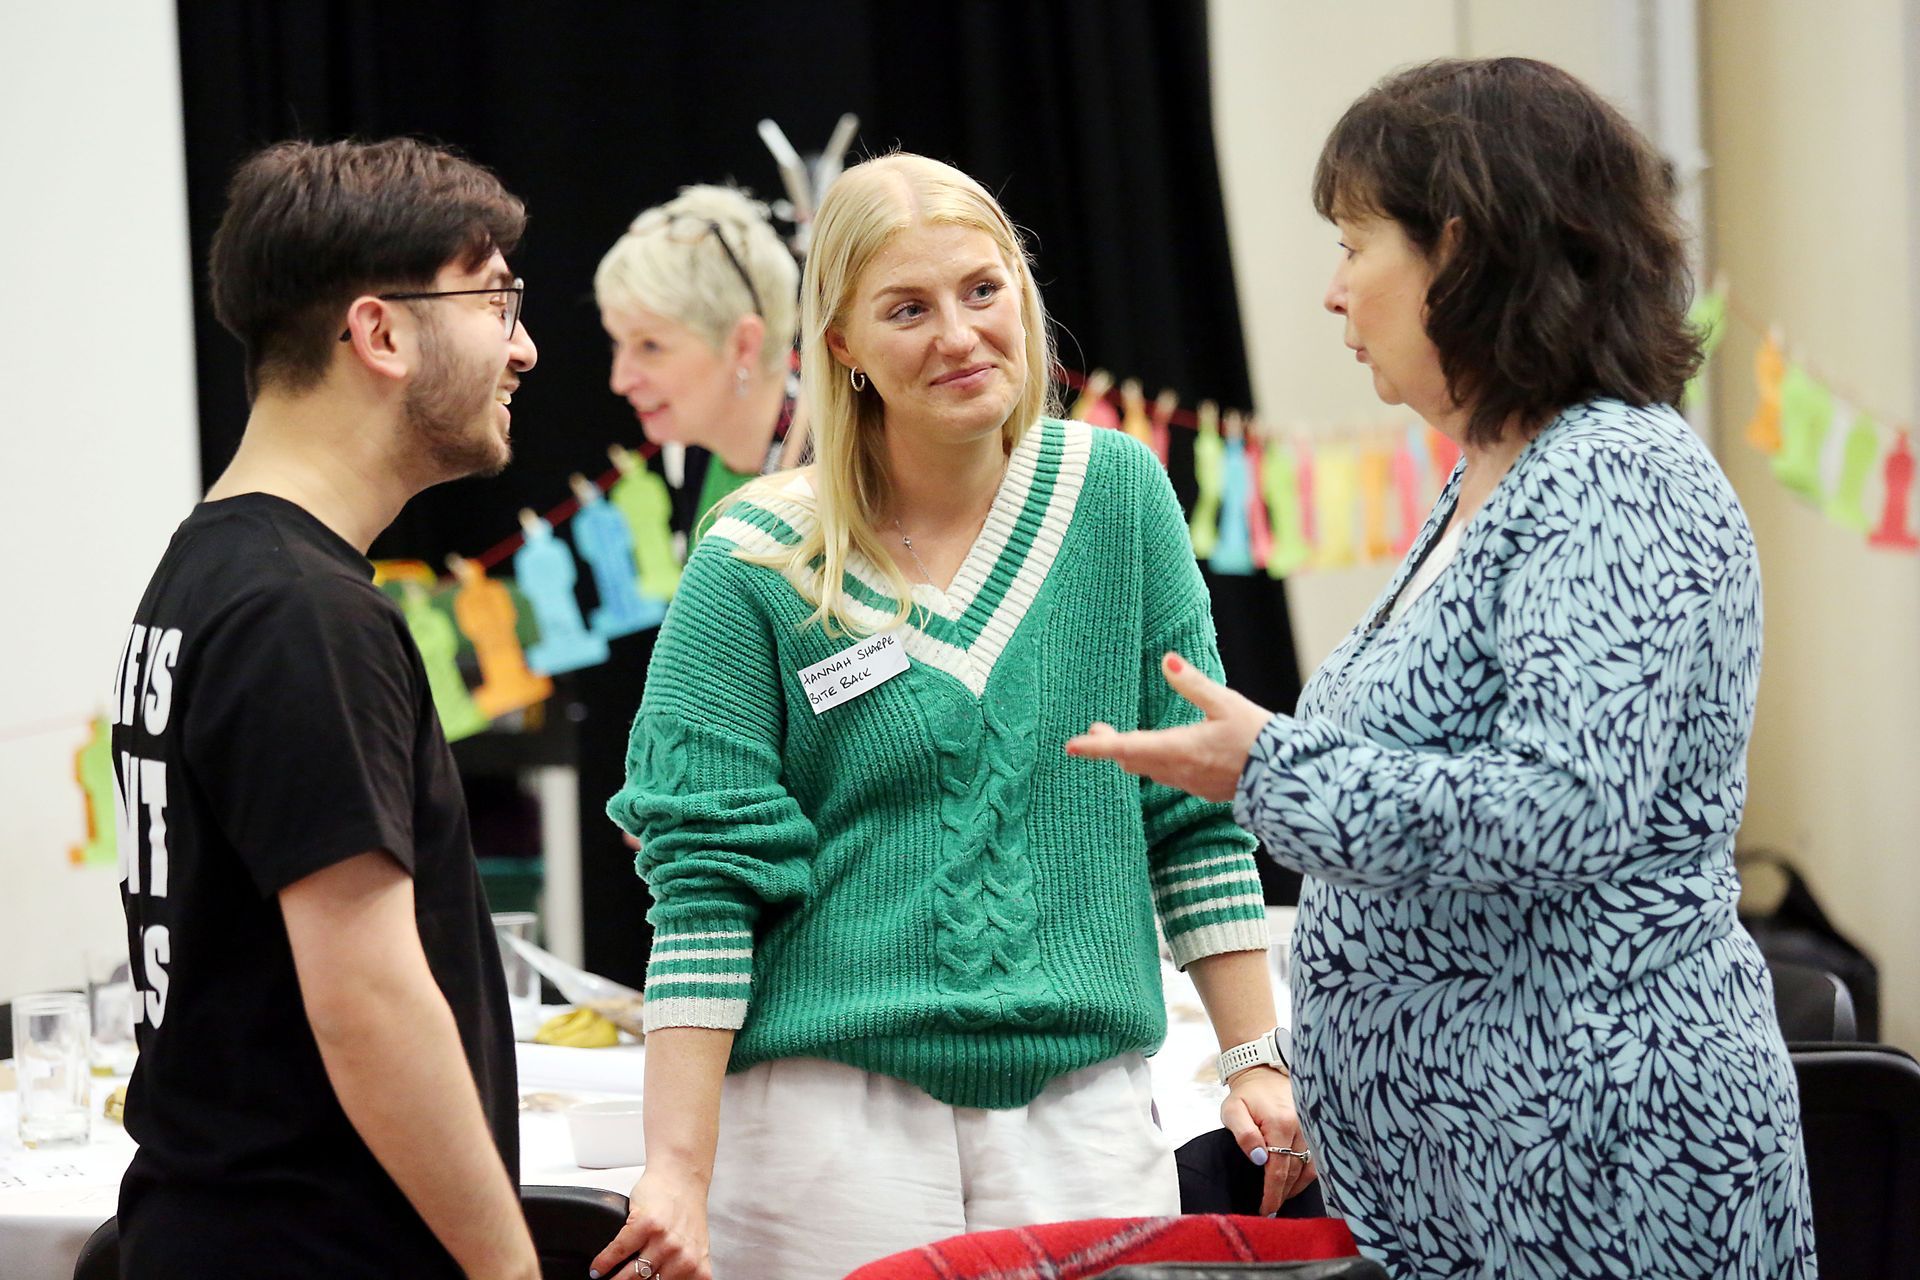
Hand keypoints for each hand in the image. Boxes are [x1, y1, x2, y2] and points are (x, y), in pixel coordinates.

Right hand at [590, 1164, 711, 1279]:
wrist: (682, 1177)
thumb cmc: (686, 1212)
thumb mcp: (693, 1249)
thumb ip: (682, 1271)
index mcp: (697, 1269)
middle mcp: (684, 1258)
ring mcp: (665, 1242)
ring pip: (631, 1275)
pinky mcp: (647, 1225)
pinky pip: (619, 1251)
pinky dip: (604, 1263)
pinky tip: (597, 1269)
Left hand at [1064, 653, 1272, 801]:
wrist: (1288, 777)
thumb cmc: (1258, 737)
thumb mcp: (1225, 703)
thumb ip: (1193, 683)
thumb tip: (1166, 660)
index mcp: (1179, 749)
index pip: (1126, 749)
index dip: (1096, 748)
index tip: (1071, 746)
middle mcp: (1178, 771)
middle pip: (1132, 761)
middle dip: (1110, 747)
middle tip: (1094, 732)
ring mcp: (1189, 783)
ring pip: (1149, 770)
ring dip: (1130, 756)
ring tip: (1117, 741)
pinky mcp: (1201, 789)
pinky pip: (1168, 777)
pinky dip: (1153, 764)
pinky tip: (1159, 755)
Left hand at [1221, 1066, 1317, 1213]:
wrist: (1263, 1074)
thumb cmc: (1246, 1095)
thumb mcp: (1233, 1111)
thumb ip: (1244, 1134)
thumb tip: (1260, 1158)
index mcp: (1281, 1124)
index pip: (1279, 1169)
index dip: (1272, 1193)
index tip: (1266, 1210)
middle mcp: (1301, 1127)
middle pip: (1294, 1172)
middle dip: (1282, 1195)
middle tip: (1270, 1210)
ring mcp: (1311, 1129)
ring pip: (1308, 1169)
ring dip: (1295, 1188)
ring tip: (1280, 1200)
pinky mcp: (1314, 1130)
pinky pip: (1315, 1160)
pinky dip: (1306, 1176)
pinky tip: (1293, 1184)